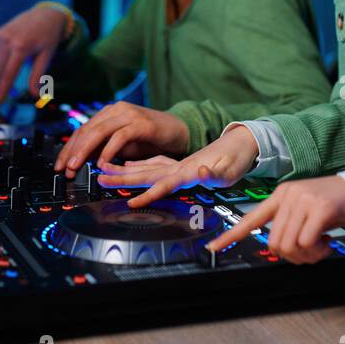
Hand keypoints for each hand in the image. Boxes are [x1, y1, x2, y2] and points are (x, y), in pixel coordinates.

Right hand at [0, 6, 67, 107]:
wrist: (46, 15)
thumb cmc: (49, 37)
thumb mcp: (47, 56)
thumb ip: (38, 76)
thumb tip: (35, 96)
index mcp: (21, 46)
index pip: (8, 74)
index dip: (1, 91)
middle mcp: (7, 40)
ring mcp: (0, 35)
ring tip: (4, 87)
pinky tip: (4, 69)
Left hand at [54, 102, 188, 176]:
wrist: (179, 130)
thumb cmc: (150, 138)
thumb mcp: (122, 146)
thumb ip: (103, 149)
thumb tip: (81, 160)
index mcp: (109, 114)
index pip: (83, 130)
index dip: (69, 148)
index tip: (61, 165)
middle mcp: (116, 110)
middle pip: (87, 130)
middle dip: (73, 151)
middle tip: (65, 168)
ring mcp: (129, 114)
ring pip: (99, 131)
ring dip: (85, 150)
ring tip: (77, 166)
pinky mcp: (141, 123)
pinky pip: (120, 136)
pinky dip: (109, 150)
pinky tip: (102, 162)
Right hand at [95, 125, 260, 207]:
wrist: (243, 141)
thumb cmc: (237, 159)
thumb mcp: (230, 170)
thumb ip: (215, 173)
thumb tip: (203, 170)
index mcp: (189, 171)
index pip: (164, 184)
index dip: (148, 194)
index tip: (131, 202)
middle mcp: (179, 167)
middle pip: (147, 173)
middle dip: (124, 178)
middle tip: (101, 178)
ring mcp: (178, 164)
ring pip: (147, 167)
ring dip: (126, 170)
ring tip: (105, 170)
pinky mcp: (180, 162)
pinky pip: (154, 163)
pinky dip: (139, 164)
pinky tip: (129, 165)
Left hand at [204, 176, 344, 263]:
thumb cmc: (334, 204)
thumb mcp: (305, 209)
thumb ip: (289, 224)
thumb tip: (281, 249)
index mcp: (280, 196)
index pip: (250, 218)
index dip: (231, 235)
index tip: (213, 247)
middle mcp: (288, 196)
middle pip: (274, 242)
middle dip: (291, 256)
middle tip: (310, 252)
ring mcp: (303, 200)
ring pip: (289, 245)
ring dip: (306, 256)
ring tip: (320, 247)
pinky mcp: (320, 209)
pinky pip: (306, 243)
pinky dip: (317, 251)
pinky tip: (327, 242)